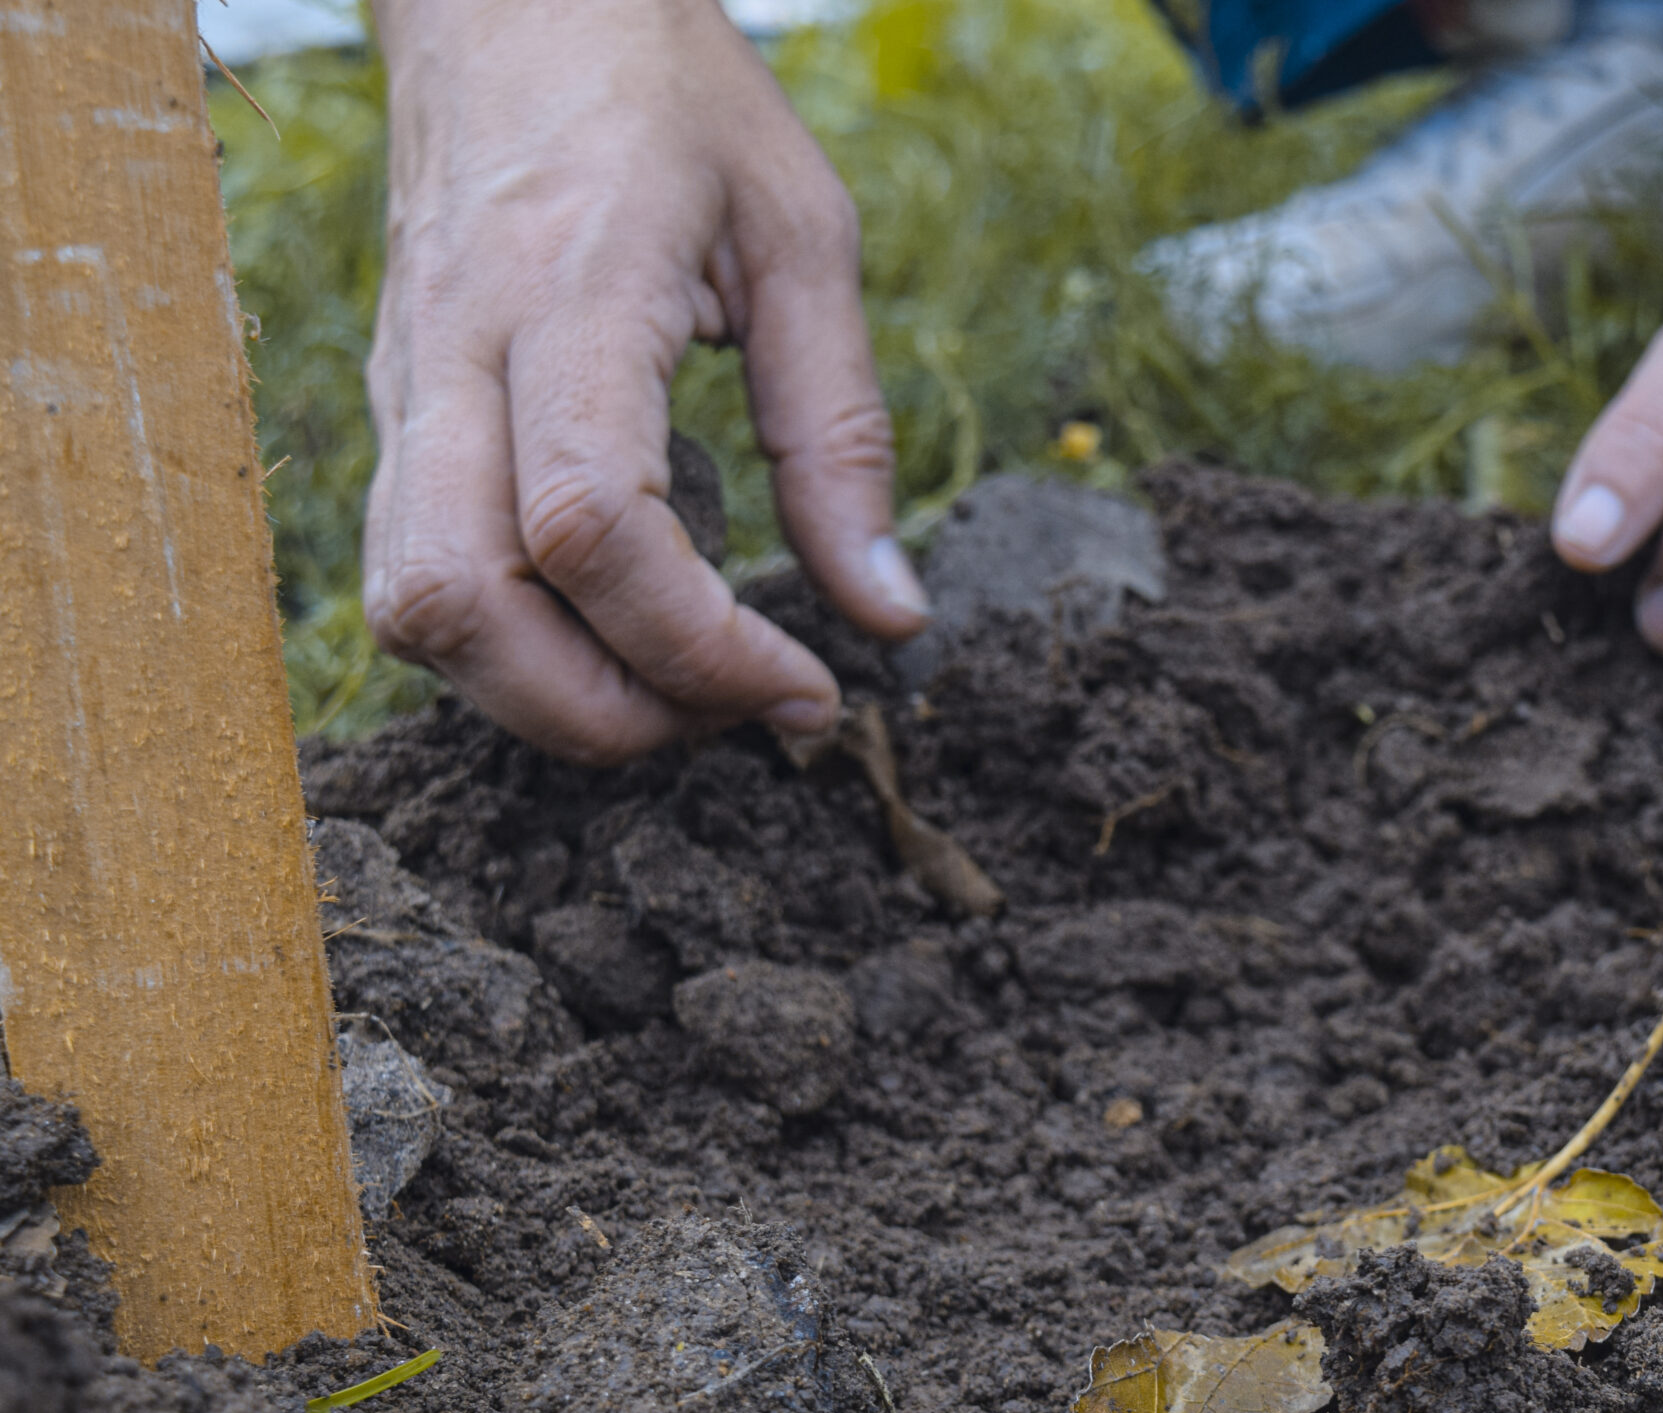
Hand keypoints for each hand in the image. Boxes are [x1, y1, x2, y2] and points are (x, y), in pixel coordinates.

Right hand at [364, 0, 926, 764]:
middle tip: (740, 708)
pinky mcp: (390, 414)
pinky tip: (615, 629)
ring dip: (549, 699)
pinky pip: (416, 579)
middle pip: (463, 607)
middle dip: (609, 711)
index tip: (805, 686)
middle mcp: (452, 353)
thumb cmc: (669, 101)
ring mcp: (400, 389)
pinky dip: (515, 650)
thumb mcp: (804, 236)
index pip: (591, 524)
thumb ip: (842, 434)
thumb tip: (891, 618)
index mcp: (570, 292)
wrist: (512, 0)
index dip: (699, 647)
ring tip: (680, 685)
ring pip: (415, 614)